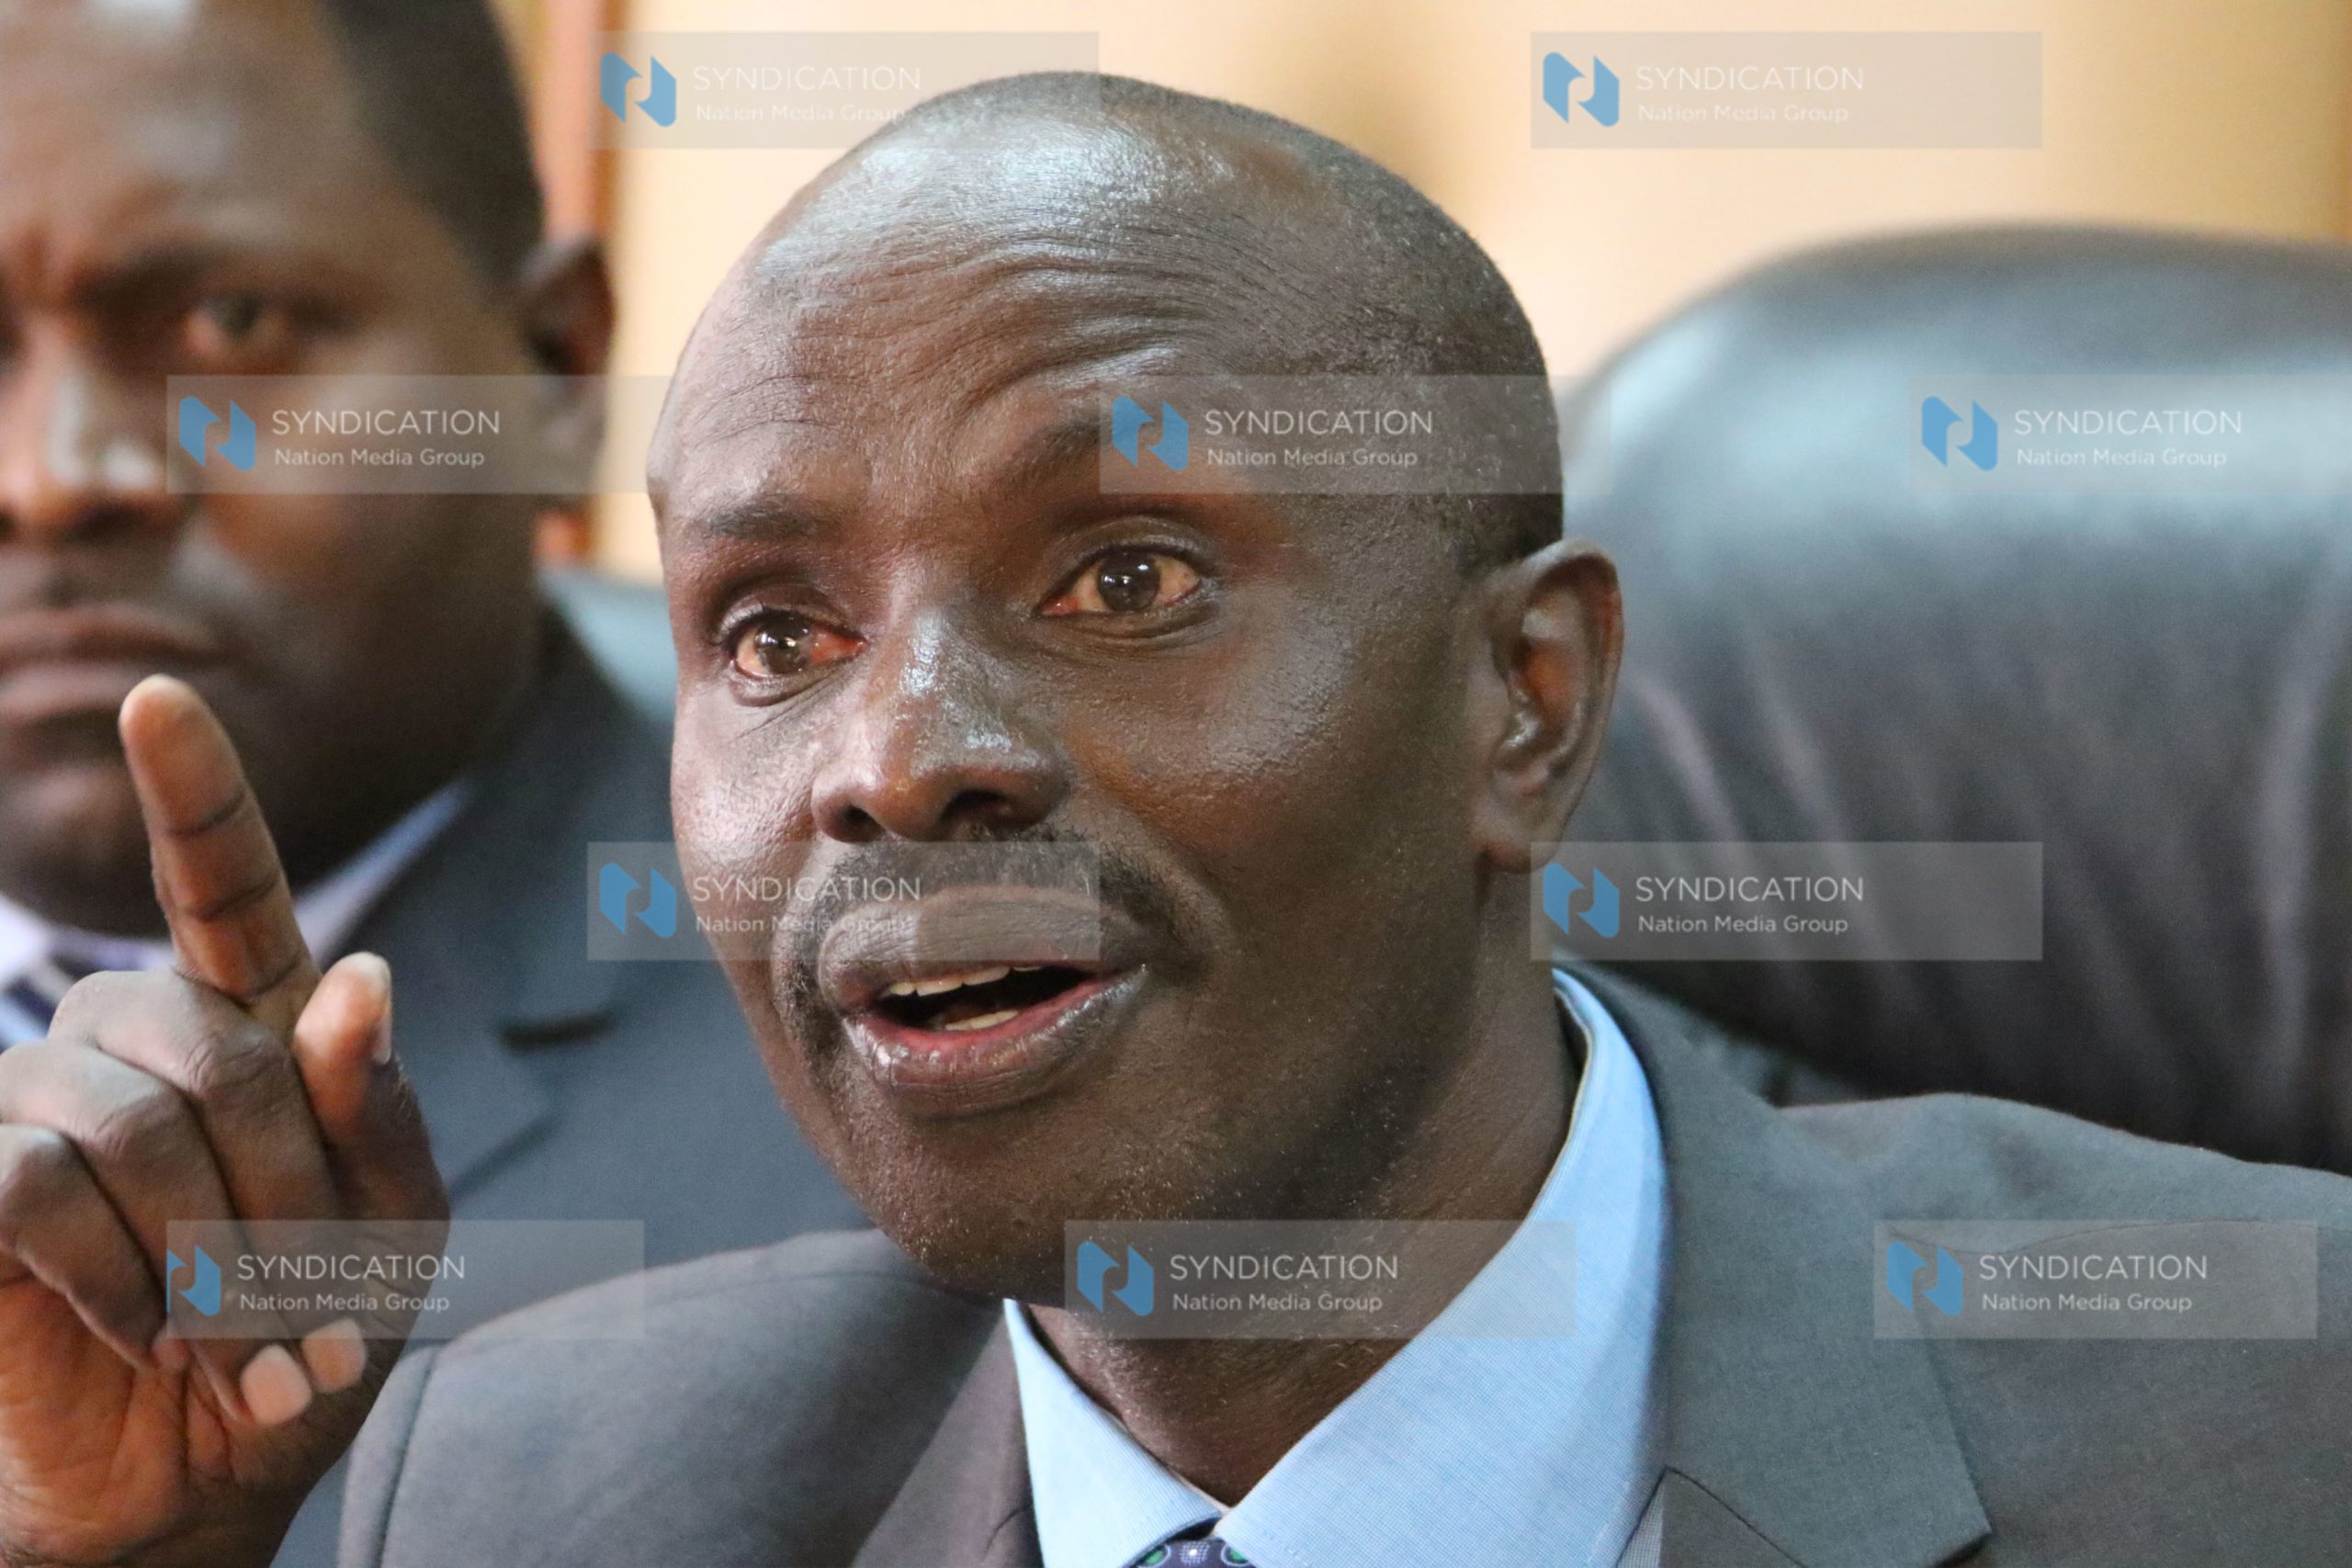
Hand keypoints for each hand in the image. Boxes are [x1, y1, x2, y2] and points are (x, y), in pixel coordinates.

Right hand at [0, 677, 446, 1567]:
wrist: (196, 1487)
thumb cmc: (307, 1346)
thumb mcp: (391, 1237)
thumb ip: (379, 1113)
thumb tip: (360, 976)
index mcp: (256, 1031)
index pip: (227, 892)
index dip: (196, 797)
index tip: (161, 701)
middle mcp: (137, 1042)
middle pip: (213, 1045)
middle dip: (280, 1190)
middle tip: (297, 1299)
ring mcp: (38, 1104)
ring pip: (126, 1117)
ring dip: (205, 1249)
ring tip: (224, 1331)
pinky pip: (33, 1181)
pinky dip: (112, 1275)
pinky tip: (140, 1329)